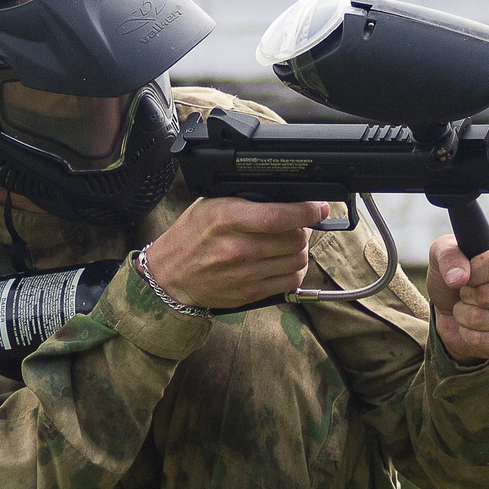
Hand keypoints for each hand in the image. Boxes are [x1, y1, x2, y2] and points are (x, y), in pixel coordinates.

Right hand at [141, 198, 333, 310]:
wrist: (170, 276)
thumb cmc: (190, 237)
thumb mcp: (210, 206)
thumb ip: (244, 200)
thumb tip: (283, 196)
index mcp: (226, 219)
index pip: (279, 216)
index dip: (306, 211)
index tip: (318, 207)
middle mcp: (237, 247)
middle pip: (294, 239)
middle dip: (304, 229)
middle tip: (299, 224)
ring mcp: (245, 273)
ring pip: (297, 260)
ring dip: (301, 250)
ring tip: (290, 243)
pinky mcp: (250, 292)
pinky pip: (290, 281)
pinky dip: (295, 270)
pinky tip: (286, 262)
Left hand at [427, 236, 488, 361]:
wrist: (449, 310)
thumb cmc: (455, 274)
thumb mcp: (443, 253)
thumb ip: (448, 255)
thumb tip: (458, 278)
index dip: (475, 271)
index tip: (467, 273)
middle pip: (488, 294)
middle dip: (465, 294)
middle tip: (467, 291)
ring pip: (481, 319)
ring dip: (462, 315)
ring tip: (467, 308)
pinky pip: (482, 341)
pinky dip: (467, 335)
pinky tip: (473, 327)